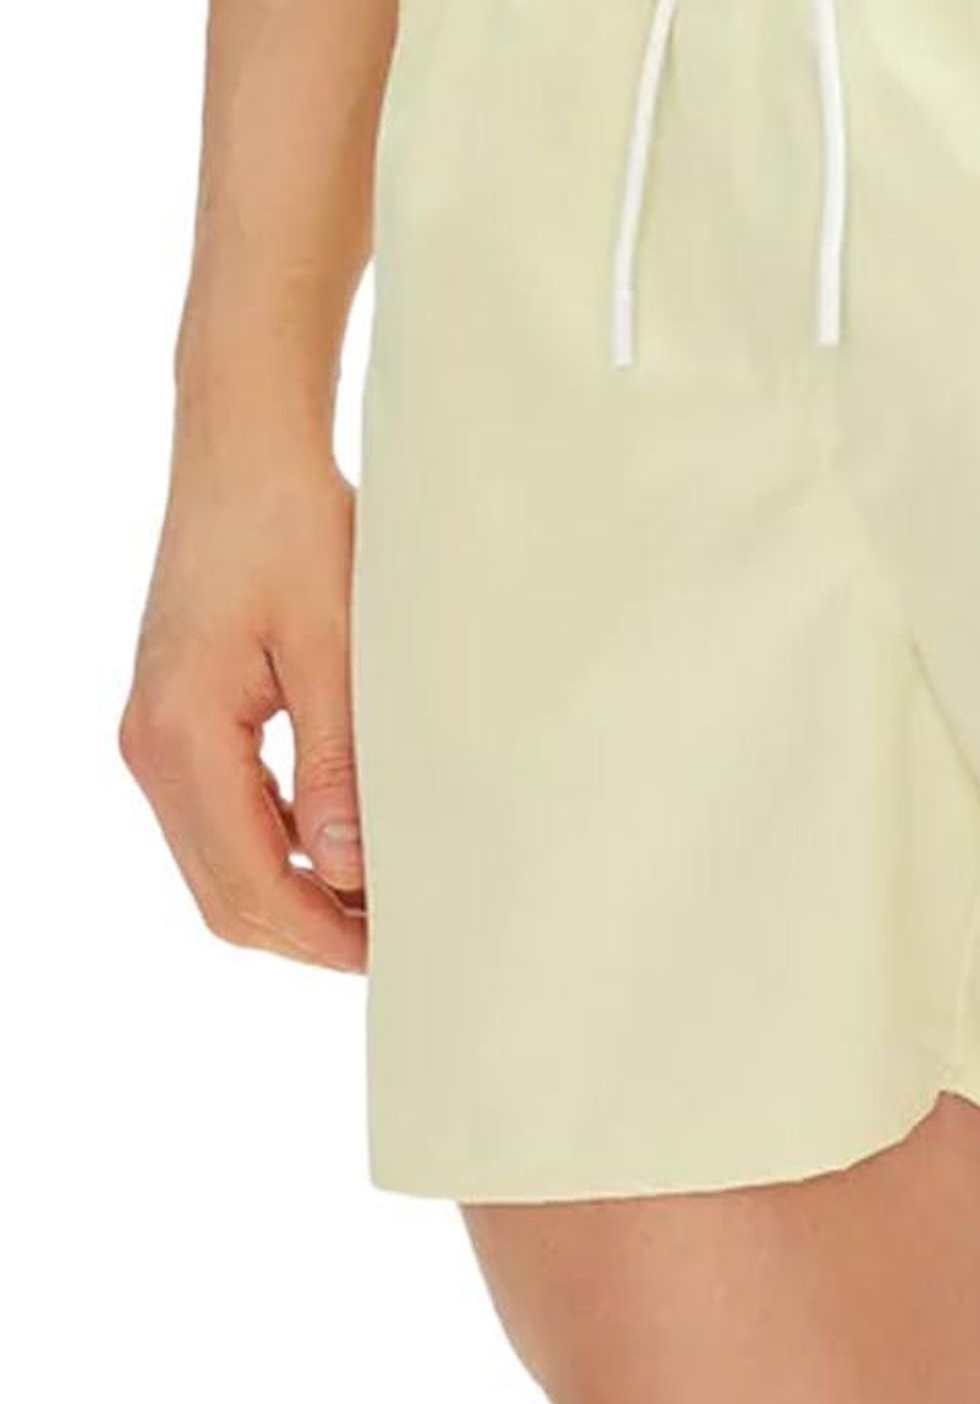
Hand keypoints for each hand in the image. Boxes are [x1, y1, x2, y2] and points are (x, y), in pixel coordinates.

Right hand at [120, 446, 365, 970]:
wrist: (245, 454)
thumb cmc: (294, 529)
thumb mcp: (334, 644)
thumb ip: (340, 760)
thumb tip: (351, 867)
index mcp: (182, 738)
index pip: (247, 884)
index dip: (321, 933)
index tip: (394, 952)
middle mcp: (152, 748)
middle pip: (224, 891)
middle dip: (308, 931)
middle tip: (399, 943)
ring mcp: (157, 735)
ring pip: (220, 861)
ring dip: (295, 895)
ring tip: (383, 903)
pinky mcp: (179, 717)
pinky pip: (222, 815)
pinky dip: (278, 847)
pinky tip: (344, 846)